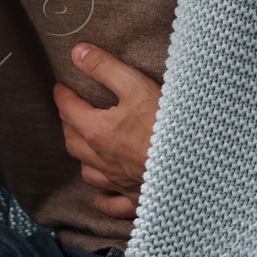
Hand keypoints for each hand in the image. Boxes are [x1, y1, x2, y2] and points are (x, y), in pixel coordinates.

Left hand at [53, 42, 162, 219]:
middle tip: (69, 111)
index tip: (60, 87)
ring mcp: (118, 182)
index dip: (62, 95)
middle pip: (73, 141)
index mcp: (97, 132)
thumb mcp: (134, 86)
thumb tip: (77, 53)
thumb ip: (103, 68)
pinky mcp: (137, 198)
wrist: (196, 163)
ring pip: (88, 173)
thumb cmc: (165, 123)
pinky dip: (103, 199)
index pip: (69, 109)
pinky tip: (100, 197)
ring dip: (82, 158)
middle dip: (68, 123)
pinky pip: (112, 204)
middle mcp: (102, 160)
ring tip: (84, 146)